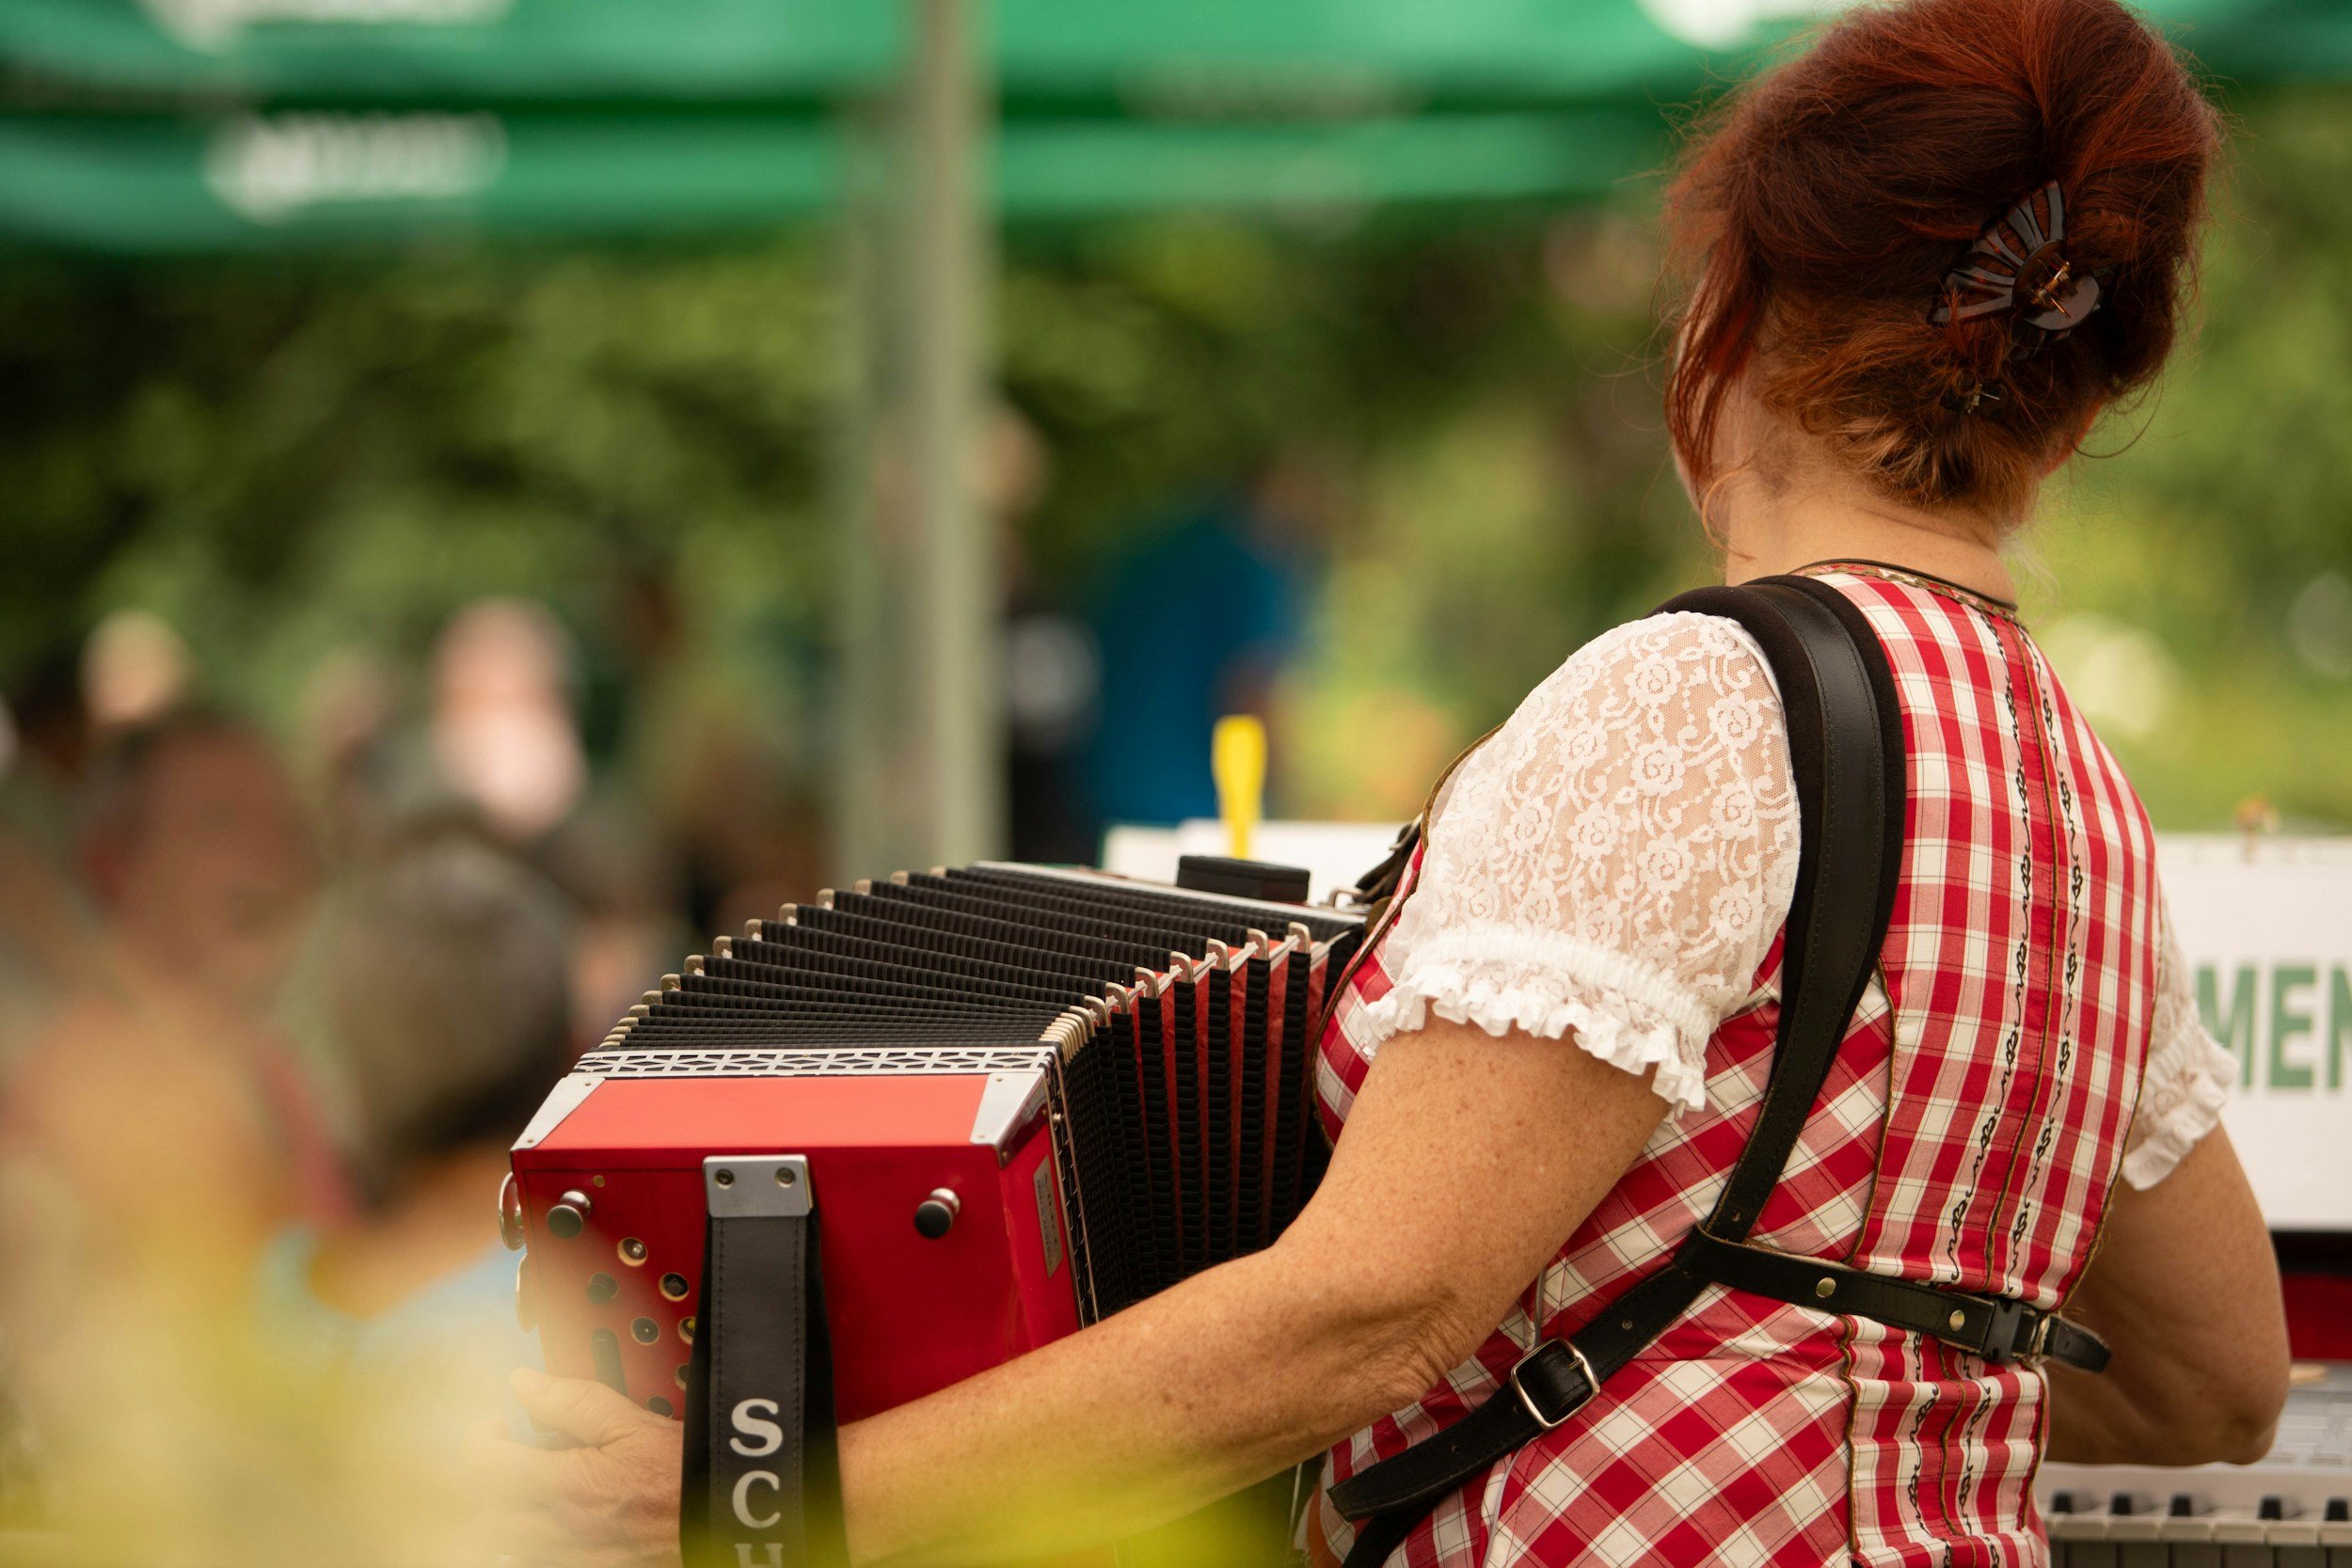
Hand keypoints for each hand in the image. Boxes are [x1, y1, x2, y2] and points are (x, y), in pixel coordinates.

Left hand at [466, 1369, 683, 1567]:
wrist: (719, 1514)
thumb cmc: (683, 1472)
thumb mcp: (631, 1422)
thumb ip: (572, 1402)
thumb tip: (527, 1383)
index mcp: (564, 1486)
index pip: (484, 1465)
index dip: (480, 1438)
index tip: (497, 1426)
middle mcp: (557, 1530)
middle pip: (482, 1512)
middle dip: (488, 1479)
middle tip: (512, 1454)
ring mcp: (567, 1557)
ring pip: (501, 1543)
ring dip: (504, 1513)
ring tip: (531, 1489)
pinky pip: (534, 1559)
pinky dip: (531, 1539)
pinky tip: (556, 1518)